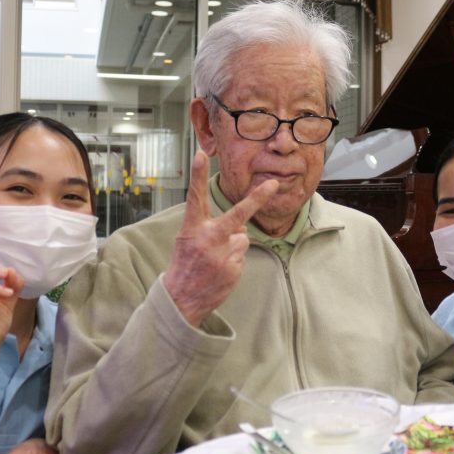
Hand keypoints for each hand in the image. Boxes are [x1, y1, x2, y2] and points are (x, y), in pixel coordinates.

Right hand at [164, 150, 277, 326]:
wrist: (180, 299)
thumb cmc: (186, 265)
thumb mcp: (189, 242)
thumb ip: (213, 229)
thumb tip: (241, 228)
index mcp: (192, 228)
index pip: (195, 197)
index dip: (197, 175)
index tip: (200, 154)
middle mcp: (208, 238)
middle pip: (238, 214)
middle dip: (257, 198)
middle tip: (273, 184)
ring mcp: (222, 255)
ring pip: (242, 238)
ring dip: (234, 247)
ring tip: (216, 261)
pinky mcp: (234, 268)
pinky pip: (242, 255)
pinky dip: (234, 261)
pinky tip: (220, 271)